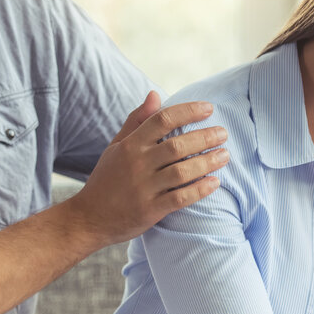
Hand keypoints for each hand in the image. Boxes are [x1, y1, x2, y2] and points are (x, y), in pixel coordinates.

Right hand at [65, 92, 228, 249]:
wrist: (88, 218)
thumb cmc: (106, 179)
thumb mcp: (116, 146)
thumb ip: (137, 120)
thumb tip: (156, 94)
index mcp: (130, 145)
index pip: (163, 119)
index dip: (188, 111)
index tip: (208, 108)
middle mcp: (137, 164)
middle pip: (178, 145)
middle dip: (205, 137)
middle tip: (223, 133)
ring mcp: (144, 188)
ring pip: (182, 172)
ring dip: (208, 162)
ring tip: (224, 155)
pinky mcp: (150, 210)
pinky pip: (180, 198)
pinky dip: (200, 190)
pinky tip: (215, 182)